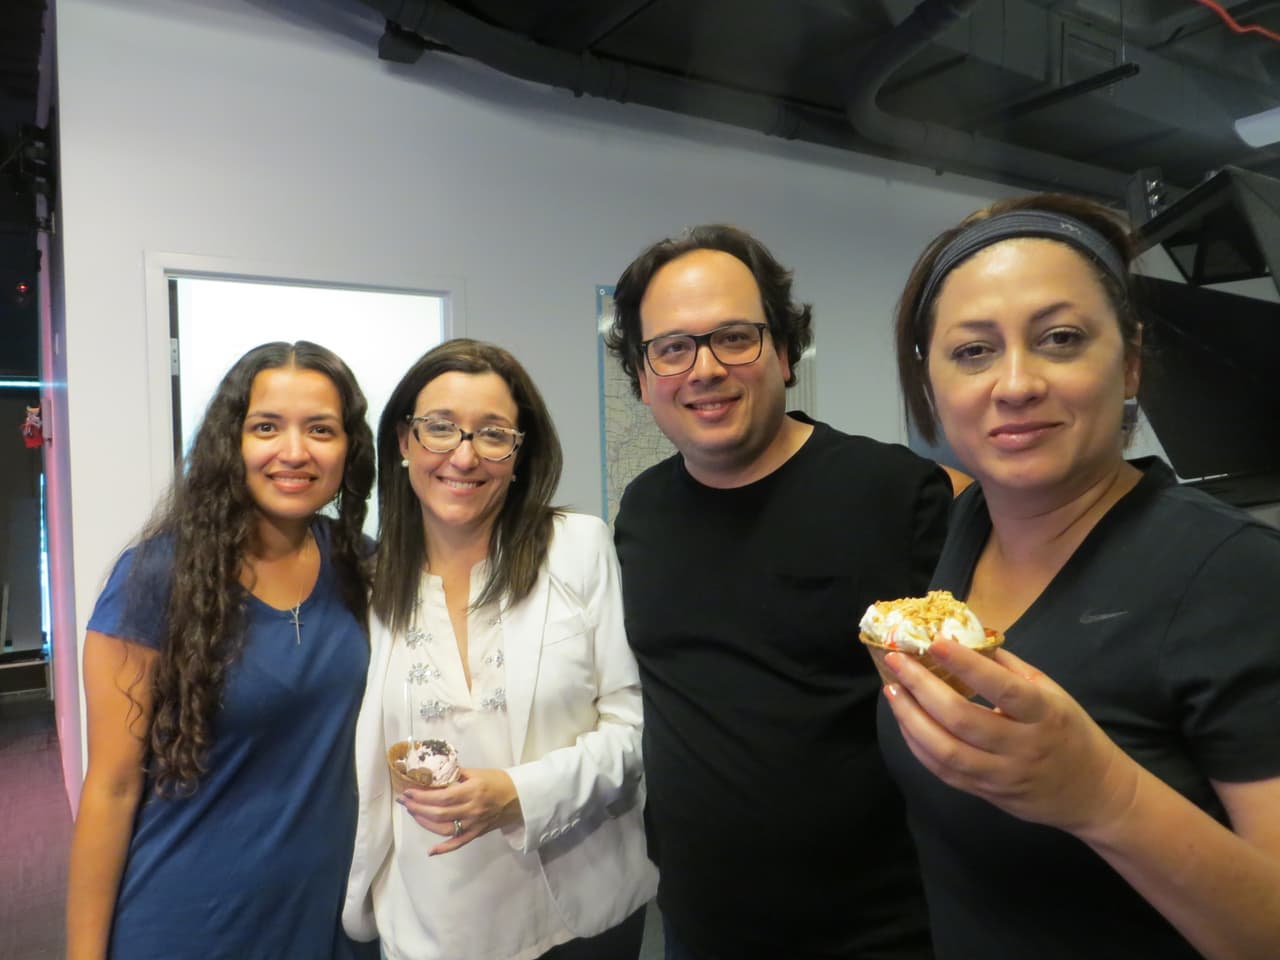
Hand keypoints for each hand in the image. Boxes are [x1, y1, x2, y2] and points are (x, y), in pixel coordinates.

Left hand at [399, 767, 522, 855]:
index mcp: (472, 791)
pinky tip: (431, 851)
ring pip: (444, 828)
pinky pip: (458, 843)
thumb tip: (434, 774)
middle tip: (404, 801)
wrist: (520, 797)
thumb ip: (456, 774)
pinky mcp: (476, 833)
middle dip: (418, 807)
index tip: (409, 791)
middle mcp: (472, 809)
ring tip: (413, 813)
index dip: (423, 795)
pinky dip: (444, 849)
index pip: (442, 796)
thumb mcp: (477, 772)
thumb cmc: (498, 781)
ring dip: (425, 822)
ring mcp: (474, 824)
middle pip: (439, 812)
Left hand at [881, 639, 1140, 837]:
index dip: (967, 665)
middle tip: (896, 662)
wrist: (1094, 794)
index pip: (1003, 689)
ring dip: (911, 719)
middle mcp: (1022, 747)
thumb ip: (1010, 669)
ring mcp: (1002, 775)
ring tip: (893, 691)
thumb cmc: (1070, 732)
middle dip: (921, 688)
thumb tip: (965, 638)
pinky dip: (918, 746)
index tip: (936, 641)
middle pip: (962, 720)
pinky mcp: (987, 794)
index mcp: (1045, 715)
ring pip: (946, 751)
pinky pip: (944, 772)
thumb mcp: (1052, 693)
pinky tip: (905, 722)